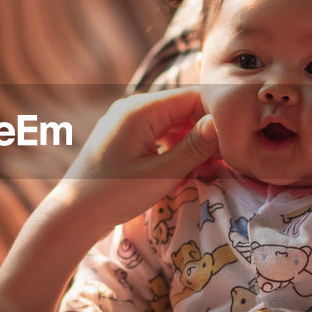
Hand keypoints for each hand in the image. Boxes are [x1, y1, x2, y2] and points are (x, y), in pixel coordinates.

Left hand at [53, 86, 218, 232]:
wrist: (73, 214)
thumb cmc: (113, 194)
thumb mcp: (160, 174)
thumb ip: (193, 148)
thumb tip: (220, 124)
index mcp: (140, 109)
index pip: (192, 96)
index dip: (218, 113)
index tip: (239, 134)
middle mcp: (133, 108)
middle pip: (183, 109)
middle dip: (206, 130)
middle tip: (228, 156)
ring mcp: (128, 123)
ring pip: (173, 123)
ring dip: (192, 142)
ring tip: (210, 166)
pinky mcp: (125, 138)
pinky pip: (159, 135)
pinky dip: (176, 149)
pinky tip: (188, 169)